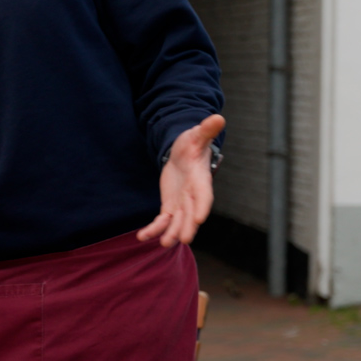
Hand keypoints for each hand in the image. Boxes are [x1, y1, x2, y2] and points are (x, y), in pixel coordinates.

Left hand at [138, 113, 224, 247]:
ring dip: (170, 233)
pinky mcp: (170, 206)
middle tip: (183, 239)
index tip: (199, 219)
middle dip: (187, 226)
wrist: (183, 153)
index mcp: (201, 181)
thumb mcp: (197, 135)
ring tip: (163, 244)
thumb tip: (218, 117)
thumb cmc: (192, 143)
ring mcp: (182, 203)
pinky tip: (142, 236)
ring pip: (177, 222)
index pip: (204, 196)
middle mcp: (193, 196)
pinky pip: (163, 221)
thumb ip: (206, 130)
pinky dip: (154, 229)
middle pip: (191, 214)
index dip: (202, 206)